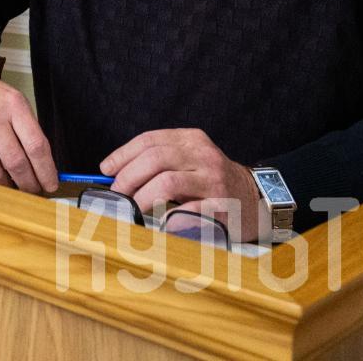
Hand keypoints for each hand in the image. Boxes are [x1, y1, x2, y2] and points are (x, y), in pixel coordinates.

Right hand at [0, 60, 56, 193]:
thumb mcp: (16, 102)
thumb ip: (29, 132)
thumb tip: (42, 169)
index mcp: (13, 105)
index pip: (36, 146)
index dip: (46, 171)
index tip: (51, 184)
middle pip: (16, 163)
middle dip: (29, 184)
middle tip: (33, 190)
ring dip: (7, 188)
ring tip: (12, 187)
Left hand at [102, 129, 262, 241]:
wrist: (256, 199)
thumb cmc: (212, 182)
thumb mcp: (190, 160)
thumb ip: (159, 162)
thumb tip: (115, 174)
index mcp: (191, 139)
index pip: (149, 140)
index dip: (123, 155)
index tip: (106, 170)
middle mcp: (203, 155)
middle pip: (154, 159)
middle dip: (128, 178)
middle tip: (118, 194)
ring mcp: (213, 180)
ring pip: (167, 182)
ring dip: (142, 198)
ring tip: (133, 209)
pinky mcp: (221, 207)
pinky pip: (187, 211)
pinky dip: (166, 218)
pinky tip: (158, 223)